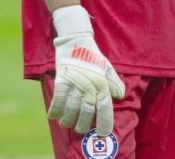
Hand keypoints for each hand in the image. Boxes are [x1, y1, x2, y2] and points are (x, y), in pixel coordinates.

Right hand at [48, 6, 125, 135]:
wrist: (76, 41)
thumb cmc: (93, 56)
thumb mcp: (107, 68)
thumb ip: (114, 83)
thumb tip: (120, 96)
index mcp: (102, 84)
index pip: (104, 109)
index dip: (104, 122)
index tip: (102, 133)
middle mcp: (89, 86)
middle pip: (86, 112)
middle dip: (83, 124)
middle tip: (80, 128)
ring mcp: (75, 84)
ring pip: (71, 109)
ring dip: (68, 119)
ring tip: (67, 123)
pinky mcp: (61, 80)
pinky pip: (57, 100)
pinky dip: (55, 110)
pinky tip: (54, 115)